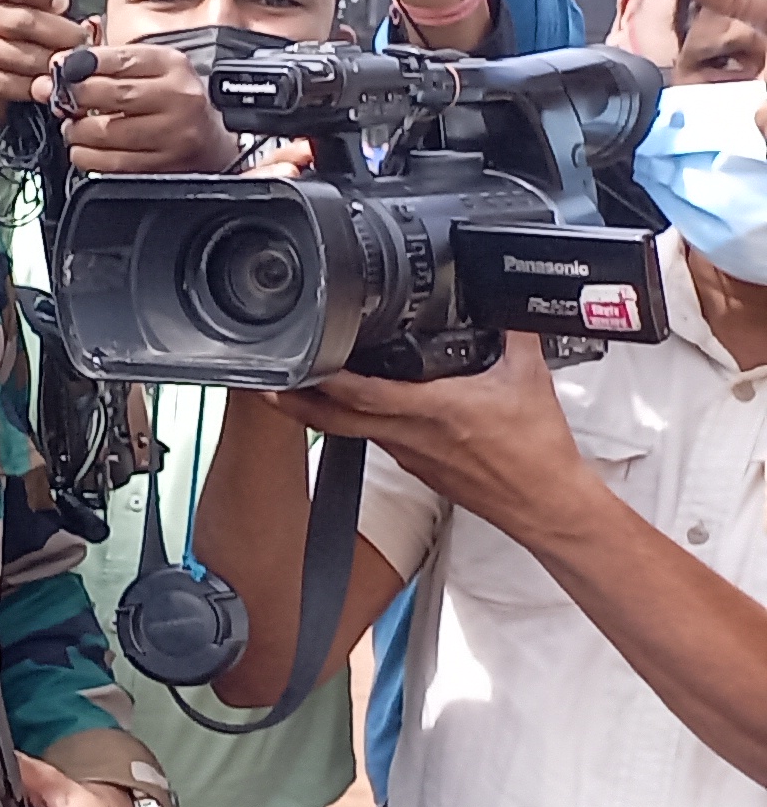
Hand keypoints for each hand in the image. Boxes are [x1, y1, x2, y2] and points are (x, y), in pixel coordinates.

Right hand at [0, 0, 95, 125]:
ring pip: (18, 55)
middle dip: (59, 33)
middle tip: (81, 40)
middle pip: (20, 21)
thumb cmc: (23, 30)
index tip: (64, 1)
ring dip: (50, 62)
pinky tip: (48, 83)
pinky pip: (9, 82)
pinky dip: (34, 85)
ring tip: (68, 63)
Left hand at [56, 43, 241, 173]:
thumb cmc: (169, 100)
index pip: (120, 58)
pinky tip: (84, 149)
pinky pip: (109, 163)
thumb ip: (104, 64)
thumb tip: (56, 65)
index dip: (82, 64)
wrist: (209, 141)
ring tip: (73, 127)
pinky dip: (85, 156)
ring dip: (76, 131)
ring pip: (106, 132)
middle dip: (76, 98)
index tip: (62, 70)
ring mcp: (173, 133)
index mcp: (172, 65)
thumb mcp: (150, 69)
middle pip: (112, 94)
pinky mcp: (162, 164)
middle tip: (62, 101)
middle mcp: (178, 97)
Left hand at [263, 334, 600, 540]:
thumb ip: (515, 334)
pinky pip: (376, 440)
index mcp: (432, 409)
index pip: (360, 392)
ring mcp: (408, 455)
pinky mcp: (416, 468)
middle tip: (262, 384)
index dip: (322, 378)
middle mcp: (410, 434)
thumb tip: (510, 302)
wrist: (544, 504)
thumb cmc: (537, 452)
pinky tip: (354, 410)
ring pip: (350, 430)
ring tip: (295, 389)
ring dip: (321, 411)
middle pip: (334, 418)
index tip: (295, 363)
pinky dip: (358, 423)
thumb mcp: (530, 378)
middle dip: (294, 402)